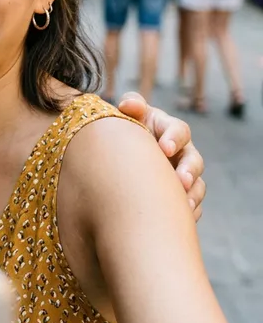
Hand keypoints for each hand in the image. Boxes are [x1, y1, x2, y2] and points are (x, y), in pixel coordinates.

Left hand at [118, 92, 205, 220]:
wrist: (124, 154)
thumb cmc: (129, 129)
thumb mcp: (130, 115)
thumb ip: (132, 105)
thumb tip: (128, 104)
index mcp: (169, 129)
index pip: (179, 130)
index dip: (174, 138)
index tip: (164, 148)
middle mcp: (182, 152)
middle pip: (194, 160)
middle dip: (188, 171)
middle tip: (180, 181)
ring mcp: (184, 174)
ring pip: (197, 185)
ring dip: (192, 195)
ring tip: (183, 205)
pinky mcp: (183, 195)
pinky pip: (192, 205)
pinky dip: (188, 212)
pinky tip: (179, 219)